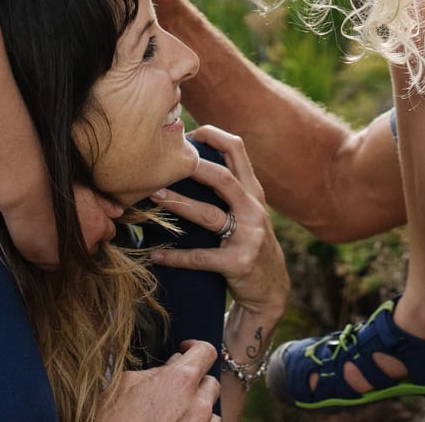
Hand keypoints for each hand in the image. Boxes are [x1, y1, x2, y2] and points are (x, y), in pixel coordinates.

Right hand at [0, 184, 123, 266]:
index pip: (108, 233)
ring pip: (74, 259)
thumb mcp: (86, 190)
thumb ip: (105, 204)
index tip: (88, 220)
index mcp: (98, 227)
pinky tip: (44, 242)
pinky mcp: (48, 264)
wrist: (27, 198)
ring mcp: (67, 257)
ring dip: (69, 251)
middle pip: (93, 248)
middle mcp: (86, 246)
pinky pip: (54, 265)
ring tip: (56, 234)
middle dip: (86, 239)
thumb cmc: (56, 190)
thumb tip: (120, 213)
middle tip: (70, 226)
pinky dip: (51, 257)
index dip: (98, 226)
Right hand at [102, 339, 219, 421]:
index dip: (196, 347)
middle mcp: (197, 405)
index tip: (186, 350)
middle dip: (195, 382)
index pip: (206, 352)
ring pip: (211, 411)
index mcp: (179, 381)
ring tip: (173, 414)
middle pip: (211, 383)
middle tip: (174, 389)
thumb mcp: (124, 386)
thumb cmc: (112, 421)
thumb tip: (169, 365)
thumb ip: (153, 372)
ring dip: (197, 409)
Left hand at [149, 127, 288, 317]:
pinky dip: (176, 257)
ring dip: (179, 204)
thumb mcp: (248, 213)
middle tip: (164, 163)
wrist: (271, 289)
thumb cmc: (249, 244)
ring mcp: (248, 237)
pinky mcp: (239, 263)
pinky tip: (157, 256)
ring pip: (209, 215)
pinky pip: (202, 258)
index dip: (212, 136)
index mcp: (253, 192)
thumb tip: (188, 164)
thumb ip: (230, 190)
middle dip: (192, 167)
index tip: (185, 135)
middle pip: (223, 178)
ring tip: (154, 197)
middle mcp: (253, 209)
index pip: (237, 150)